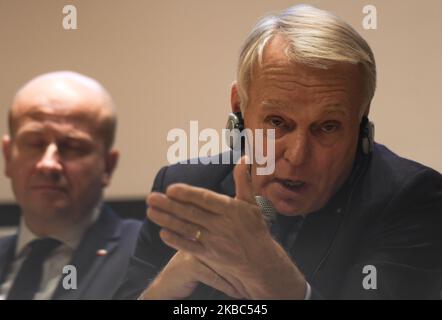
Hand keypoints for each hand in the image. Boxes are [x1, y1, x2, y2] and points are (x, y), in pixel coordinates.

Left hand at [147, 156, 306, 298]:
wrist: (261, 263)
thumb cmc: (255, 229)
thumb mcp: (252, 204)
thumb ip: (244, 181)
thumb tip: (243, 158)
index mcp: (231, 209)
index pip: (205, 199)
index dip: (187, 194)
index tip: (170, 188)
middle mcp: (221, 225)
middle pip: (191, 213)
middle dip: (169, 205)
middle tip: (151, 197)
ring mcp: (214, 242)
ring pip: (187, 229)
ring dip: (167, 220)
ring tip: (150, 211)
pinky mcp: (210, 256)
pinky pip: (190, 247)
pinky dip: (176, 240)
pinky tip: (162, 233)